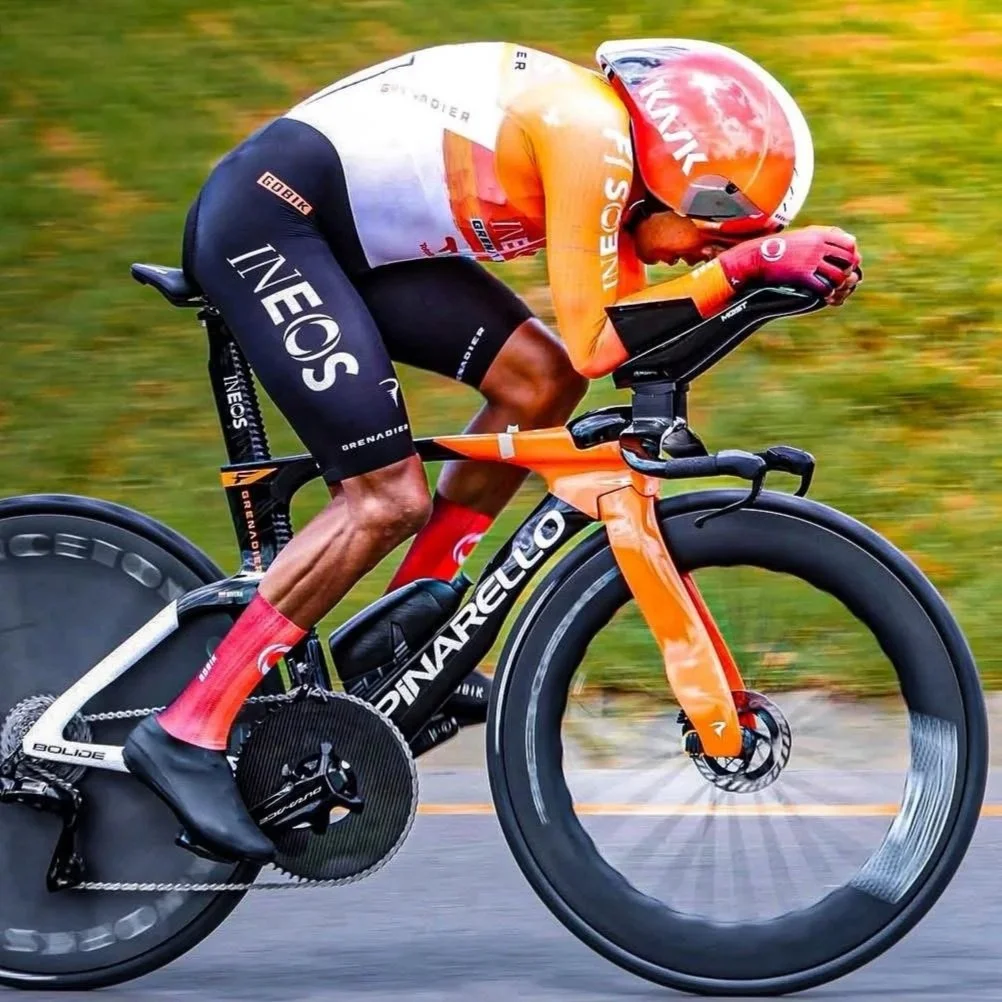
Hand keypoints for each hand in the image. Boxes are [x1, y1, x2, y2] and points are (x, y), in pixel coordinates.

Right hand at [718, 226, 861, 300]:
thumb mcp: (801, 236)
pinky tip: (825, 295)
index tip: (847, 264)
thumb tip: (840, 237)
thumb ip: (820, 236)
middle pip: (847, 259)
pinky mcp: (802, 275)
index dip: (852, 255)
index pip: (849, 244)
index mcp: (818, 234)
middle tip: (843, 278)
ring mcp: (810, 261)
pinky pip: (824, 286)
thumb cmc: (777, 248)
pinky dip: (827, 293)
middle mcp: (817, 246)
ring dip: (839, 284)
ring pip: (838, 275)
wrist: (755, 257)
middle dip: (848, 271)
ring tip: (834, 288)